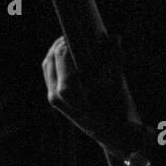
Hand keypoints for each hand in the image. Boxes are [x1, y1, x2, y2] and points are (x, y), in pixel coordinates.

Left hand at [42, 35, 143, 157]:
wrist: (112, 134)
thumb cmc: (117, 108)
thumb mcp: (117, 82)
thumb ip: (114, 58)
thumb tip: (115, 37)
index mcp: (69, 91)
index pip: (62, 56)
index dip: (68, 41)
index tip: (76, 30)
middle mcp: (56, 95)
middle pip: (51, 58)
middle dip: (61, 44)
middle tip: (74, 33)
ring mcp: (53, 99)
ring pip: (47, 65)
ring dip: (56, 51)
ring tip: (70, 40)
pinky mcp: (54, 100)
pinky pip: (49, 74)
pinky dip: (56, 61)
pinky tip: (68, 54)